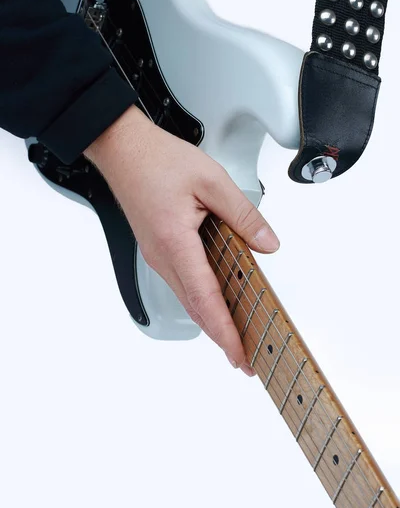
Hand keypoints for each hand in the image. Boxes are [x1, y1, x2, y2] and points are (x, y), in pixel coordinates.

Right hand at [84, 105, 279, 376]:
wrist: (123, 149)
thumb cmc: (158, 160)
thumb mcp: (212, 181)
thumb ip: (244, 216)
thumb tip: (268, 244)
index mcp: (176, 243)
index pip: (207, 299)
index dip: (226, 332)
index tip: (241, 355)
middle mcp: (162, 256)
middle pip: (196, 307)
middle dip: (221, 337)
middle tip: (244, 358)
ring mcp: (157, 254)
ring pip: (188, 297)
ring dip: (211, 319)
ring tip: (235, 334)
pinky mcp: (157, 247)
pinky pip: (182, 281)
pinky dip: (201, 298)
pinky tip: (216, 299)